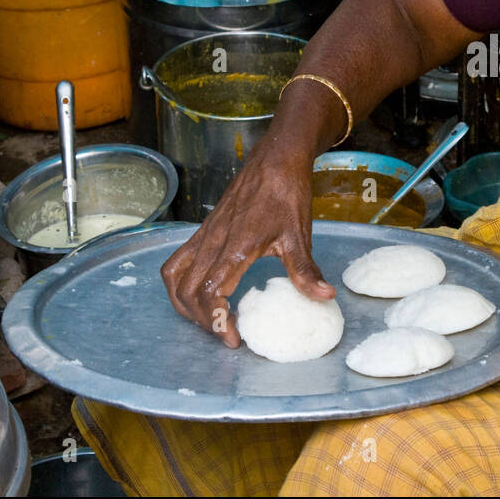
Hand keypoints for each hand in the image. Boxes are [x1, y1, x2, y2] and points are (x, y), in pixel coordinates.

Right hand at [160, 147, 332, 347]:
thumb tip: (324, 297)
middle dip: (202, 320)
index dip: (217, 321)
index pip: (210, 293)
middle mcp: (212, 242)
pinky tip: (196, 293)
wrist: (274, 160)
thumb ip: (305, 270)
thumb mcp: (299, 236)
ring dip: (184, 304)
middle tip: (226, 332)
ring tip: (209, 319)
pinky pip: (176, 261)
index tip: (234, 338)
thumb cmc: (286, 195)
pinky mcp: (202, 230)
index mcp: (235, 247)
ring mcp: (203, 235)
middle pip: (187, 292)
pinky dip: (178, 284)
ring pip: (174, 277)